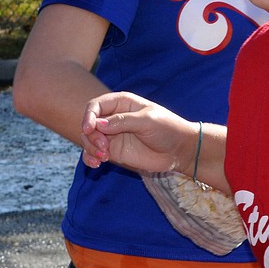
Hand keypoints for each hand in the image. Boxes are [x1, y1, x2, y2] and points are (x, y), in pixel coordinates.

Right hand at [80, 91, 194, 175]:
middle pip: (89, 123)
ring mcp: (113, 135)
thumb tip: (98, 124)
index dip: (88, 116)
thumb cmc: (168, 129)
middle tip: (104, 148)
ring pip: (89, 139)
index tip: (89, 130)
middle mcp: (114, 117)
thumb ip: (123, 121)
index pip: (96, 105)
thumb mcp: (148, 121)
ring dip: (90, 149)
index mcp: (122, 103)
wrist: (179, 150)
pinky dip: (90, 158)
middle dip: (91, 136)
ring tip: (104, 158)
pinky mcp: (114, 150)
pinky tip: (96, 164)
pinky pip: (94, 153)